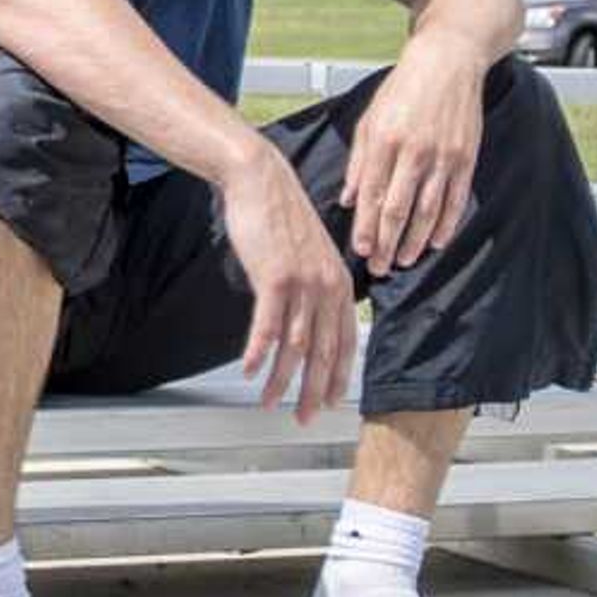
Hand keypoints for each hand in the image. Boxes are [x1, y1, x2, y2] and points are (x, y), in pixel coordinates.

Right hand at [221, 142, 357, 422]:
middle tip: (304, 415)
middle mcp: (327, 286)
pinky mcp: (275, 278)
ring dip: (282, 379)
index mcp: (339, 282)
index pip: (346, 340)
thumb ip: (313, 283)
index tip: (329, 400)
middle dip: (313, 389)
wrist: (260, 180)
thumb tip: (305, 313)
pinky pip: (268, 325)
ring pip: (295, 344)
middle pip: (323, 350)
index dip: (337, 375)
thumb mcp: (308, 251)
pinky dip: (259, 352)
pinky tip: (250, 369)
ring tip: (269, 401)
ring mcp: (303, 283)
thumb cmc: (278, 214)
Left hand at [339, 42, 486, 276]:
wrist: (447, 62)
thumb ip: (359, 162)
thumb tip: (349, 200)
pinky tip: (435, 242)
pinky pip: (455, 199)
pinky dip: (445, 224)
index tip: (361, 251)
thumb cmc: (403, 89)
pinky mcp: (466, 157)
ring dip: (415, 240)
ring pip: (427, 210)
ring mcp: (443, 156)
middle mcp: (414, 152)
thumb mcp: (369, 120)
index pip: (372, 196)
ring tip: (404, 260)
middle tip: (379, 267)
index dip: (367, 228)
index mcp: (384, 141)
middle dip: (387, 243)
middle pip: (398, 209)